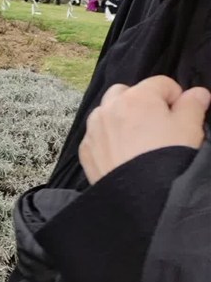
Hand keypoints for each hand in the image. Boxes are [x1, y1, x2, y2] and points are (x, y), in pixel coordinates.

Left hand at [79, 76, 209, 184]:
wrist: (142, 198)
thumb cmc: (169, 158)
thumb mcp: (190, 129)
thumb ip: (193, 105)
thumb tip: (197, 93)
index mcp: (137, 98)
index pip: (160, 83)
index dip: (175, 97)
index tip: (182, 115)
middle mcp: (109, 108)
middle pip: (126, 92)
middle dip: (142, 102)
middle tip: (158, 125)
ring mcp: (93, 129)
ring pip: (106, 111)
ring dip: (120, 117)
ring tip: (138, 139)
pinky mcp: (85, 149)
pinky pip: (96, 134)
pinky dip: (108, 138)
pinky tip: (122, 154)